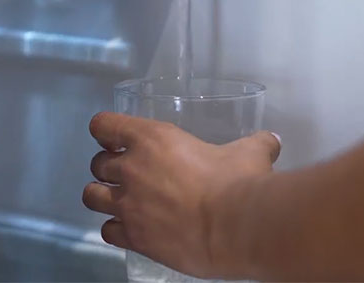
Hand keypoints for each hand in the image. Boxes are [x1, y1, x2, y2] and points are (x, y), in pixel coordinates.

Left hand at [82, 112, 280, 278]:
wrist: (235, 227)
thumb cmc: (239, 182)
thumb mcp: (249, 153)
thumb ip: (256, 144)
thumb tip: (271, 141)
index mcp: (151, 138)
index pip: (104, 125)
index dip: (107, 131)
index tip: (117, 138)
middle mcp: (130, 169)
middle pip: (97, 163)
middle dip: (109, 168)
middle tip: (130, 175)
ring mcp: (127, 205)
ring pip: (91, 196)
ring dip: (103, 197)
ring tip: (121, 202)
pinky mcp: (133, 237)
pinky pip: (107, 231)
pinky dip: (116, 230)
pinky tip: (132, 230)